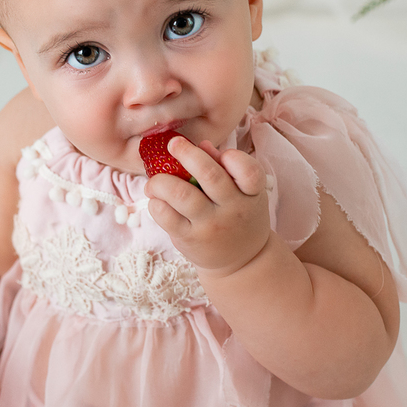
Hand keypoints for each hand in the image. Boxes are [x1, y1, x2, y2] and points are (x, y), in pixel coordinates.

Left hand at [144, 137, 270, 279]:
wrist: (242, 263)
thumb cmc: (239, 218)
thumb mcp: (244, 194)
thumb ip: (226, 168)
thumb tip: (202, 145)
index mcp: (251, 194)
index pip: (249, 171)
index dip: (233, 157)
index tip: (217, 152)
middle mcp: (233, 209)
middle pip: (210, 175)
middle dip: (187, 153)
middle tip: (173, 144)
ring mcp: (210, 226)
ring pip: (181, 195)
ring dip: (161, 182)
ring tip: (155, 181)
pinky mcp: (189, 239)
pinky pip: (166, 216)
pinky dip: (156, 203)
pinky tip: (156, 200)